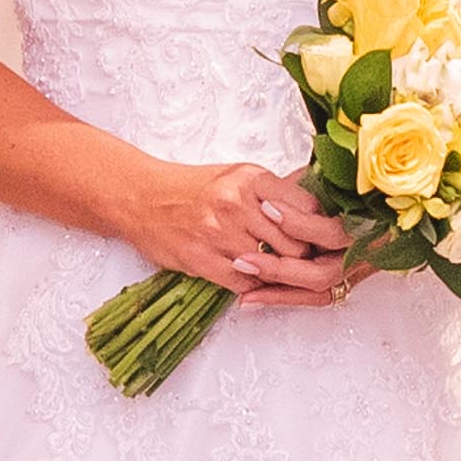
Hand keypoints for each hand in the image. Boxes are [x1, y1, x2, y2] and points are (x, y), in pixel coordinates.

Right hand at [125, 164, 360, 307]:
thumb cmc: (194, 189)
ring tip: (270, 267)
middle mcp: (236, 204)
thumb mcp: (237, 177)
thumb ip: (275, 191)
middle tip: (299, 260)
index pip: (305, 209)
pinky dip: (250, 284)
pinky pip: (242, 282)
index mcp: (250, 180)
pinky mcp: (201, 259)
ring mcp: (217, 234)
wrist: (142, 198)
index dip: (316, 228)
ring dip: (273, 273)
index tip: (318, 236)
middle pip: (293, 244)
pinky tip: (247, 274)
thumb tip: (319, 204)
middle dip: (300, 256)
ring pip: (269, 267)